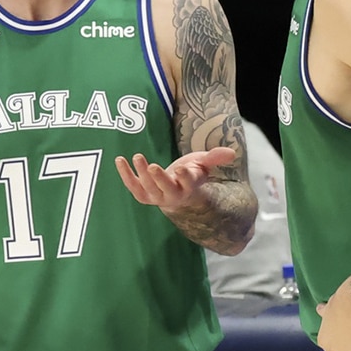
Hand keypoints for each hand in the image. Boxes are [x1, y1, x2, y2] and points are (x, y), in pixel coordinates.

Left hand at [115, 146, 235, 209]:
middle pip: (166, 189)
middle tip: (153, 167)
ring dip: (141, 174)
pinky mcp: (143, 194)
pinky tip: (119, 160)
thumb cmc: (191, 174)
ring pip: (148, 189)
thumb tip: (232, 153)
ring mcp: (157, 197)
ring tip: (137, 157)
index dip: (185, 177)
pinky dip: (125, 175)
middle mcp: (173, 195)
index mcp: (190, 187)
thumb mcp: (203, 164)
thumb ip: (215, 157)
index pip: (188, 183)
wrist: (177, 192)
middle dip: (159, 179)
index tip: (182, 169)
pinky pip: (133, 187)